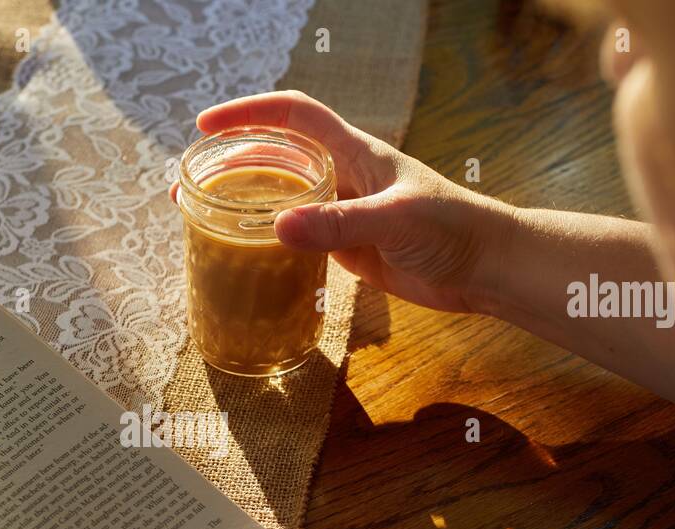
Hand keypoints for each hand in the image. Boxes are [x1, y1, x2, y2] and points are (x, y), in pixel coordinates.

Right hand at [173, 90, 515, 315]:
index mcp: (355, 153)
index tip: (206, 125)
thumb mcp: (395, 219)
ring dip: (244, 202)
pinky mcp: (348, 247)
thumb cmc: (453, 229)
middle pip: (276, 156)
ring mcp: (343, 212)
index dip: (249, 113)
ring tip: (201, 217)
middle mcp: (344, 176)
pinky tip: (243, 252)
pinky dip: (266, 240)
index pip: (294, 116)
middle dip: (231, 163)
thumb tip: (278, 225)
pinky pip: (296, 237)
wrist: (486, 268)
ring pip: (282, 197)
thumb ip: (338, 223)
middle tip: (187, 185)